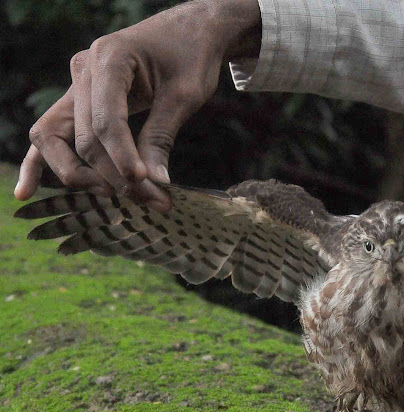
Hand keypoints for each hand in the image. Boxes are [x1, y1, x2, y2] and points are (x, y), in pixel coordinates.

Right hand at [15, 0, 260, 209]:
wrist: (187, 32)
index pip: (105, 120)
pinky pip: (52, 135)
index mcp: (109, 58)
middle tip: (154, 200)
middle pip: (83, 138)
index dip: (122, 156)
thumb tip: (154, 181)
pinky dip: (39, 163)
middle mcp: (83, 71)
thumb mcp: (185, 95)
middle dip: (115, 175)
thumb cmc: (190, 57)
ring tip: (120, 196)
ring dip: (85, 176)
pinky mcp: (78, 102)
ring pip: (58, 140)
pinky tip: (25, 192)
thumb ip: (162, 135)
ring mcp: (75, 86)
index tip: (143, 182)